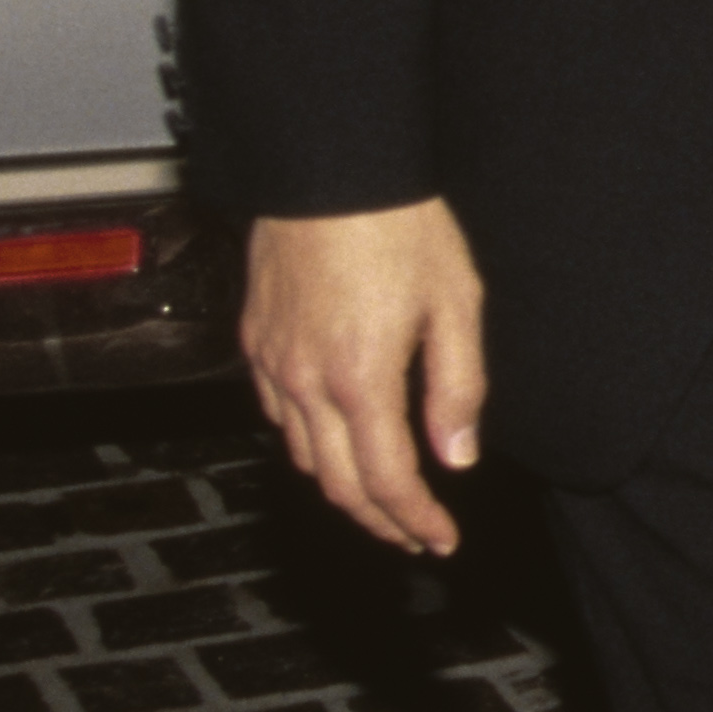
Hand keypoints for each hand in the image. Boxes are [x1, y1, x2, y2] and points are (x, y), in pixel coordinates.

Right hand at [242, 197, 487, 556]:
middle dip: (379, 522)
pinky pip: (278, 416)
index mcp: (360, 379)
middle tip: (416, 537)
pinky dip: (309, 445)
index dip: (415, 521)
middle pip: (337, 485)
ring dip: (343, 489)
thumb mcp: (455, 303)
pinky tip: (338, 441)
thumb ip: (457, 388)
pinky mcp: (256, 342)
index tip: (441, 540)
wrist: (332, 170)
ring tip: (384, 501)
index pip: (386, 481)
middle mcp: (305, 383)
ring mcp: (272, 363)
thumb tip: (456, 458)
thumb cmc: (401, 227)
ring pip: (302, 456)